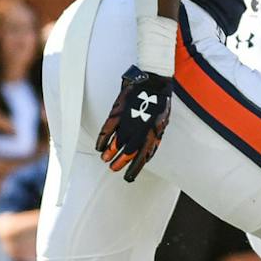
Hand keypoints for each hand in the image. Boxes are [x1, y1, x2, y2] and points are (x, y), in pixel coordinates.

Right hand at [95, 67, 172, 181]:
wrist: (153, 82)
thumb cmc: (159, 103)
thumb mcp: (162, 123)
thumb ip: (154, 140)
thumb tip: (147, 156)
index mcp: (152, 134)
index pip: (142, 158)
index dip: (134, 169)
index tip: (128, 178)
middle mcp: (139, 130)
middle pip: (127, 152)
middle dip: (119, 163)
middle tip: (113, 168)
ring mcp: (127, 122)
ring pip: (115, 143)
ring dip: (109, 153)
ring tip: (105, 159)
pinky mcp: (117, 113)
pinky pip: (106, 131)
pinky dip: (101, 140)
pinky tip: (99, 147)